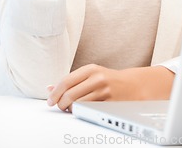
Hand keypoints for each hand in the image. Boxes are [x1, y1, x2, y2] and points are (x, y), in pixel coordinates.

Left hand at [46, 64, 174, 111]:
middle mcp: (97, 78)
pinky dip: (81, 113)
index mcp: (90, 68)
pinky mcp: (110, 103)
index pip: (66, 81)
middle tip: (59, 107)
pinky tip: (80, 111)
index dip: (55, 93)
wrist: (132, 85)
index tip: (50, 100)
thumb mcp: (90, 74)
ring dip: (70, 110)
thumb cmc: (107, 79)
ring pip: (79, 104)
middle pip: (70, 94)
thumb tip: (49, 88)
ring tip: (69, 109)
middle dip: (60, 104)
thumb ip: (71, 80)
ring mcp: (104, 91)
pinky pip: (90, 111)